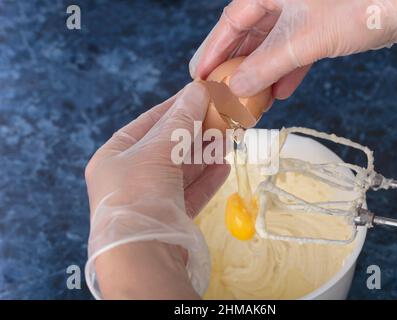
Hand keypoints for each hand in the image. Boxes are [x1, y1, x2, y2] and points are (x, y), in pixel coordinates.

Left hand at [84, 82, 229, 298]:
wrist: (141, 255)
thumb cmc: (138, 194)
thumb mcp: (157, 150)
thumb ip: (179, 122)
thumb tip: (197, 89)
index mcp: (115, 156)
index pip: (149, 123)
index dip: (176, 106)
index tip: (200, 93)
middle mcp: (129, 177)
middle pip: (169, 147)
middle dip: (196, 131)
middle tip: (221, 115)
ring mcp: (150, 199)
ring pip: (183, 170)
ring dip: (206, 154)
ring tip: (228, 138)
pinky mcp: (168, 217)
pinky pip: (190, 193)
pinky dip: (207, 180)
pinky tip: (223, 166)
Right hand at [190, 0, 396, 98]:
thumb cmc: (354, 7)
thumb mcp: (300, 40)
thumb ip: (265, 65)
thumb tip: (236, 88)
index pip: (231, 21)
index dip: (213, 50)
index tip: (198, 75)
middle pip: (249, 34)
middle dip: (237, 65)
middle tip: (220, 90)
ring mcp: (301, 11)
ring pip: (272, 44)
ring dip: (262, 73)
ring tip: (251, 98)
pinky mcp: (320, 25)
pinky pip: (294, 49)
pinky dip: (287, 70)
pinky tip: (282, 91)